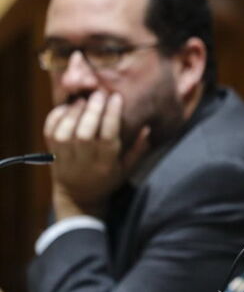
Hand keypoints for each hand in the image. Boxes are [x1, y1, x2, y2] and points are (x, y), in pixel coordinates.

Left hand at [44, 91, 147, 217]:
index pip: (108, 137)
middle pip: (84, 134)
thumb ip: (138, 149)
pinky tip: (65, 107)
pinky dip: (55, 118)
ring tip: (82, 99)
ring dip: (73, 113)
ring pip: (64, 133)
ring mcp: (65, 158)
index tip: (116, 97)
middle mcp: (84, 161)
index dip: (111, 115)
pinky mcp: (52, 154)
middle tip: (99, 94)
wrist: (78, 197)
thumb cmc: (107, 180)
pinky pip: (49, 134)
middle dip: (92, 111)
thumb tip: (147, 128)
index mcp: (106, 164)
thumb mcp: (127, 169)